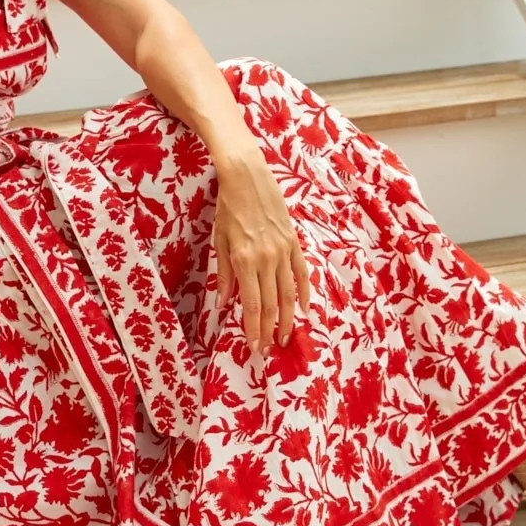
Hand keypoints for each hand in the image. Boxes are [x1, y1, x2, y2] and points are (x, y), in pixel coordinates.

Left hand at [213, 149, 312, 353]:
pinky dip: (305, 293)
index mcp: (245, 260)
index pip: (253, 304)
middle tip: (270, 350)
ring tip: (287, 338)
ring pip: (290, 293)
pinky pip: (302, 273)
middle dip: (271, 330)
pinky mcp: (293, 242)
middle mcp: (266, 259)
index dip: (255, 329)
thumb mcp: (219, 241)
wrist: (247, 175)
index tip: (255, 347)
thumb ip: (224, 274)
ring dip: (289, 318)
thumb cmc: (228, 207)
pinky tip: (306, 310)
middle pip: (273, 304)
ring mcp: (283, 250)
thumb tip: (224, 303)